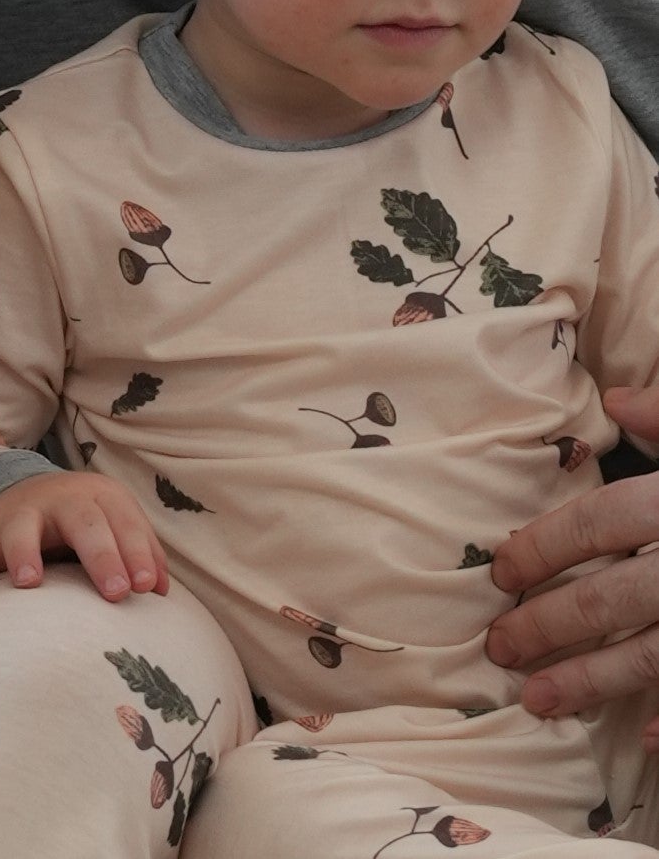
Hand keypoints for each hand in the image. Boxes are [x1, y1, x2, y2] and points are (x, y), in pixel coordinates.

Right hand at [0, 471, 167, 612]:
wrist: (31, 491)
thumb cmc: (87, 521)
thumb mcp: (116, 522)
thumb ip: (141, 552)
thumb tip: (161, 592)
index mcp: (96, 497)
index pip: (122, 522)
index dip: (136, 552)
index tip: (147, 588)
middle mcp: (58, 501)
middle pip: (82, 522)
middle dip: (101, 554)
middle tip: (117, 592)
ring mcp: (19, 515)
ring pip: (21, 529)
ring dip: (24, 553)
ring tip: (29, 582)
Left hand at [486, 384, 658, 726]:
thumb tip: (618, 397)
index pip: (595, 523)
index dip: (542, 546)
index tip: (500, 572)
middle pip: (610, 596)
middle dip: (549, 624)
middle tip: (499, 646)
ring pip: (649, 655)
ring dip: (592, 681)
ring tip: (537, 701)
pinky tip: (647, 747)